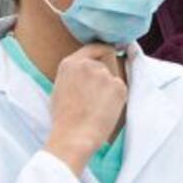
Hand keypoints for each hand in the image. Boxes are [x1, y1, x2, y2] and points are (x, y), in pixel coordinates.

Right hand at [45, 44, 127, 174]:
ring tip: (96, 107)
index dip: (104, 52)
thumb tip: (88, 69)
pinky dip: (117, 98)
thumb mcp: (61, 87)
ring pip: (113, 78)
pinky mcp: (118, 86)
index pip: (94, 48)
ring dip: (109, 89)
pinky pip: (121, 89)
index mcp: (70, 63)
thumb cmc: (64, 118)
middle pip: (106, 64)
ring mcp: (104, 74)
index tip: (112, 53)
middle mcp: (88, 64)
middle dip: (104, 77)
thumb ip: (75, 74)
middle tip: (94, 98)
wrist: (74, 135)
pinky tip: (105, 110)